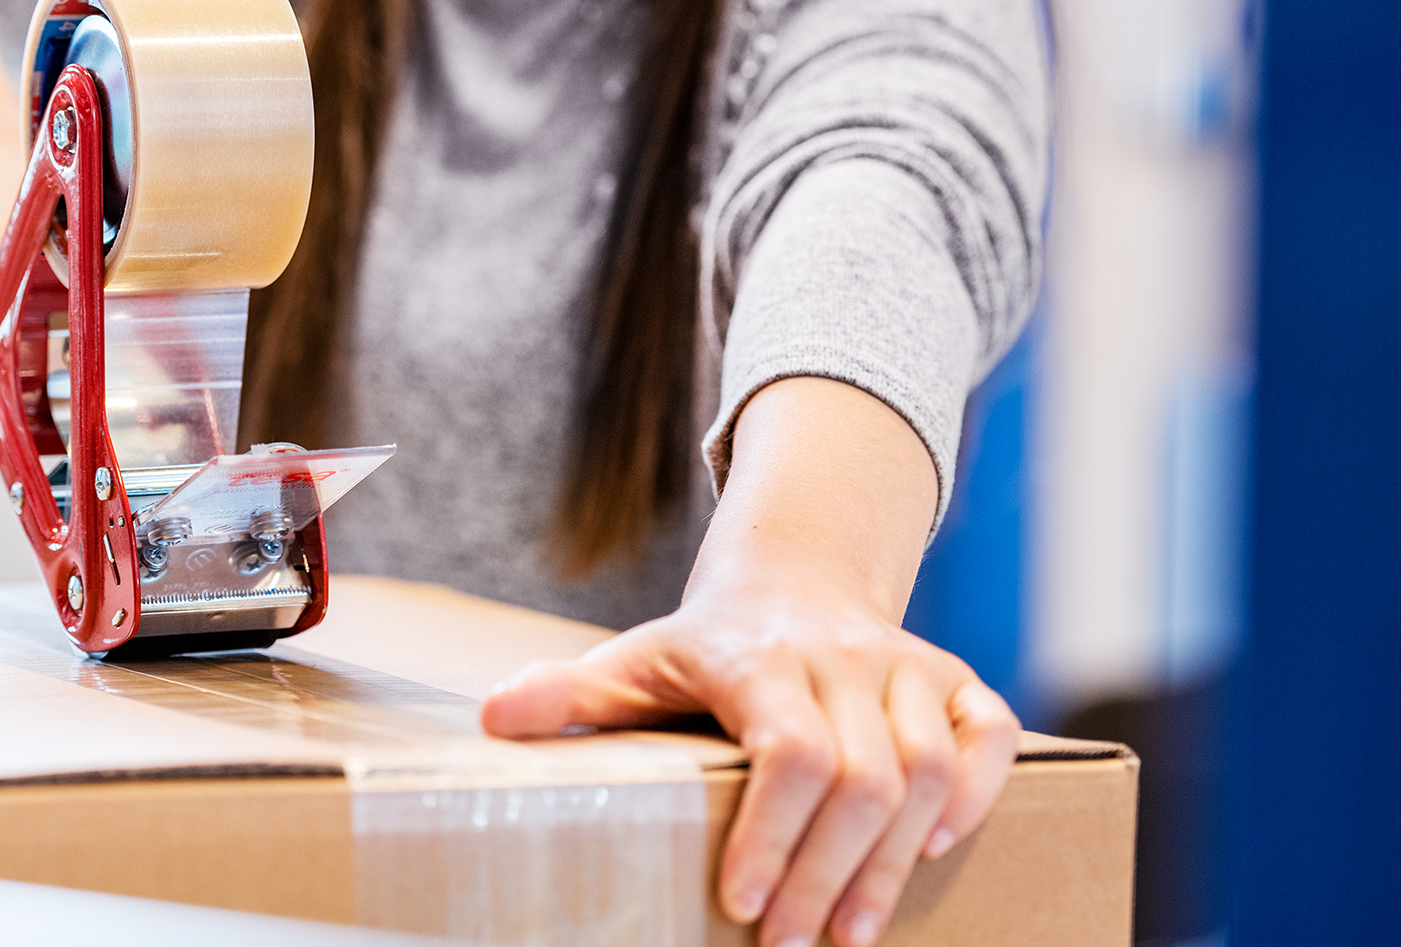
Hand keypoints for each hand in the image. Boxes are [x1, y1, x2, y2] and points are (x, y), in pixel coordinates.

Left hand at [482, 377, 1020, 946]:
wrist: (795, 571)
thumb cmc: (708, 641)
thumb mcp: (636, 660)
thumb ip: (572, 693)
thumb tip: (491, 720)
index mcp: (757, 655)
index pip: (789, 751)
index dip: (775, 834)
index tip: (743, 905)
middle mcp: (841, 656)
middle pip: (864, 776)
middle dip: (831, 874)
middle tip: (794, 946)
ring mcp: (903, 665)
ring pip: (927, 767)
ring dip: (895, 860)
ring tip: (852, 933)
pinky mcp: (952, 678)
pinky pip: (990, 733)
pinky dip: (976, 793)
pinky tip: (935, 851)